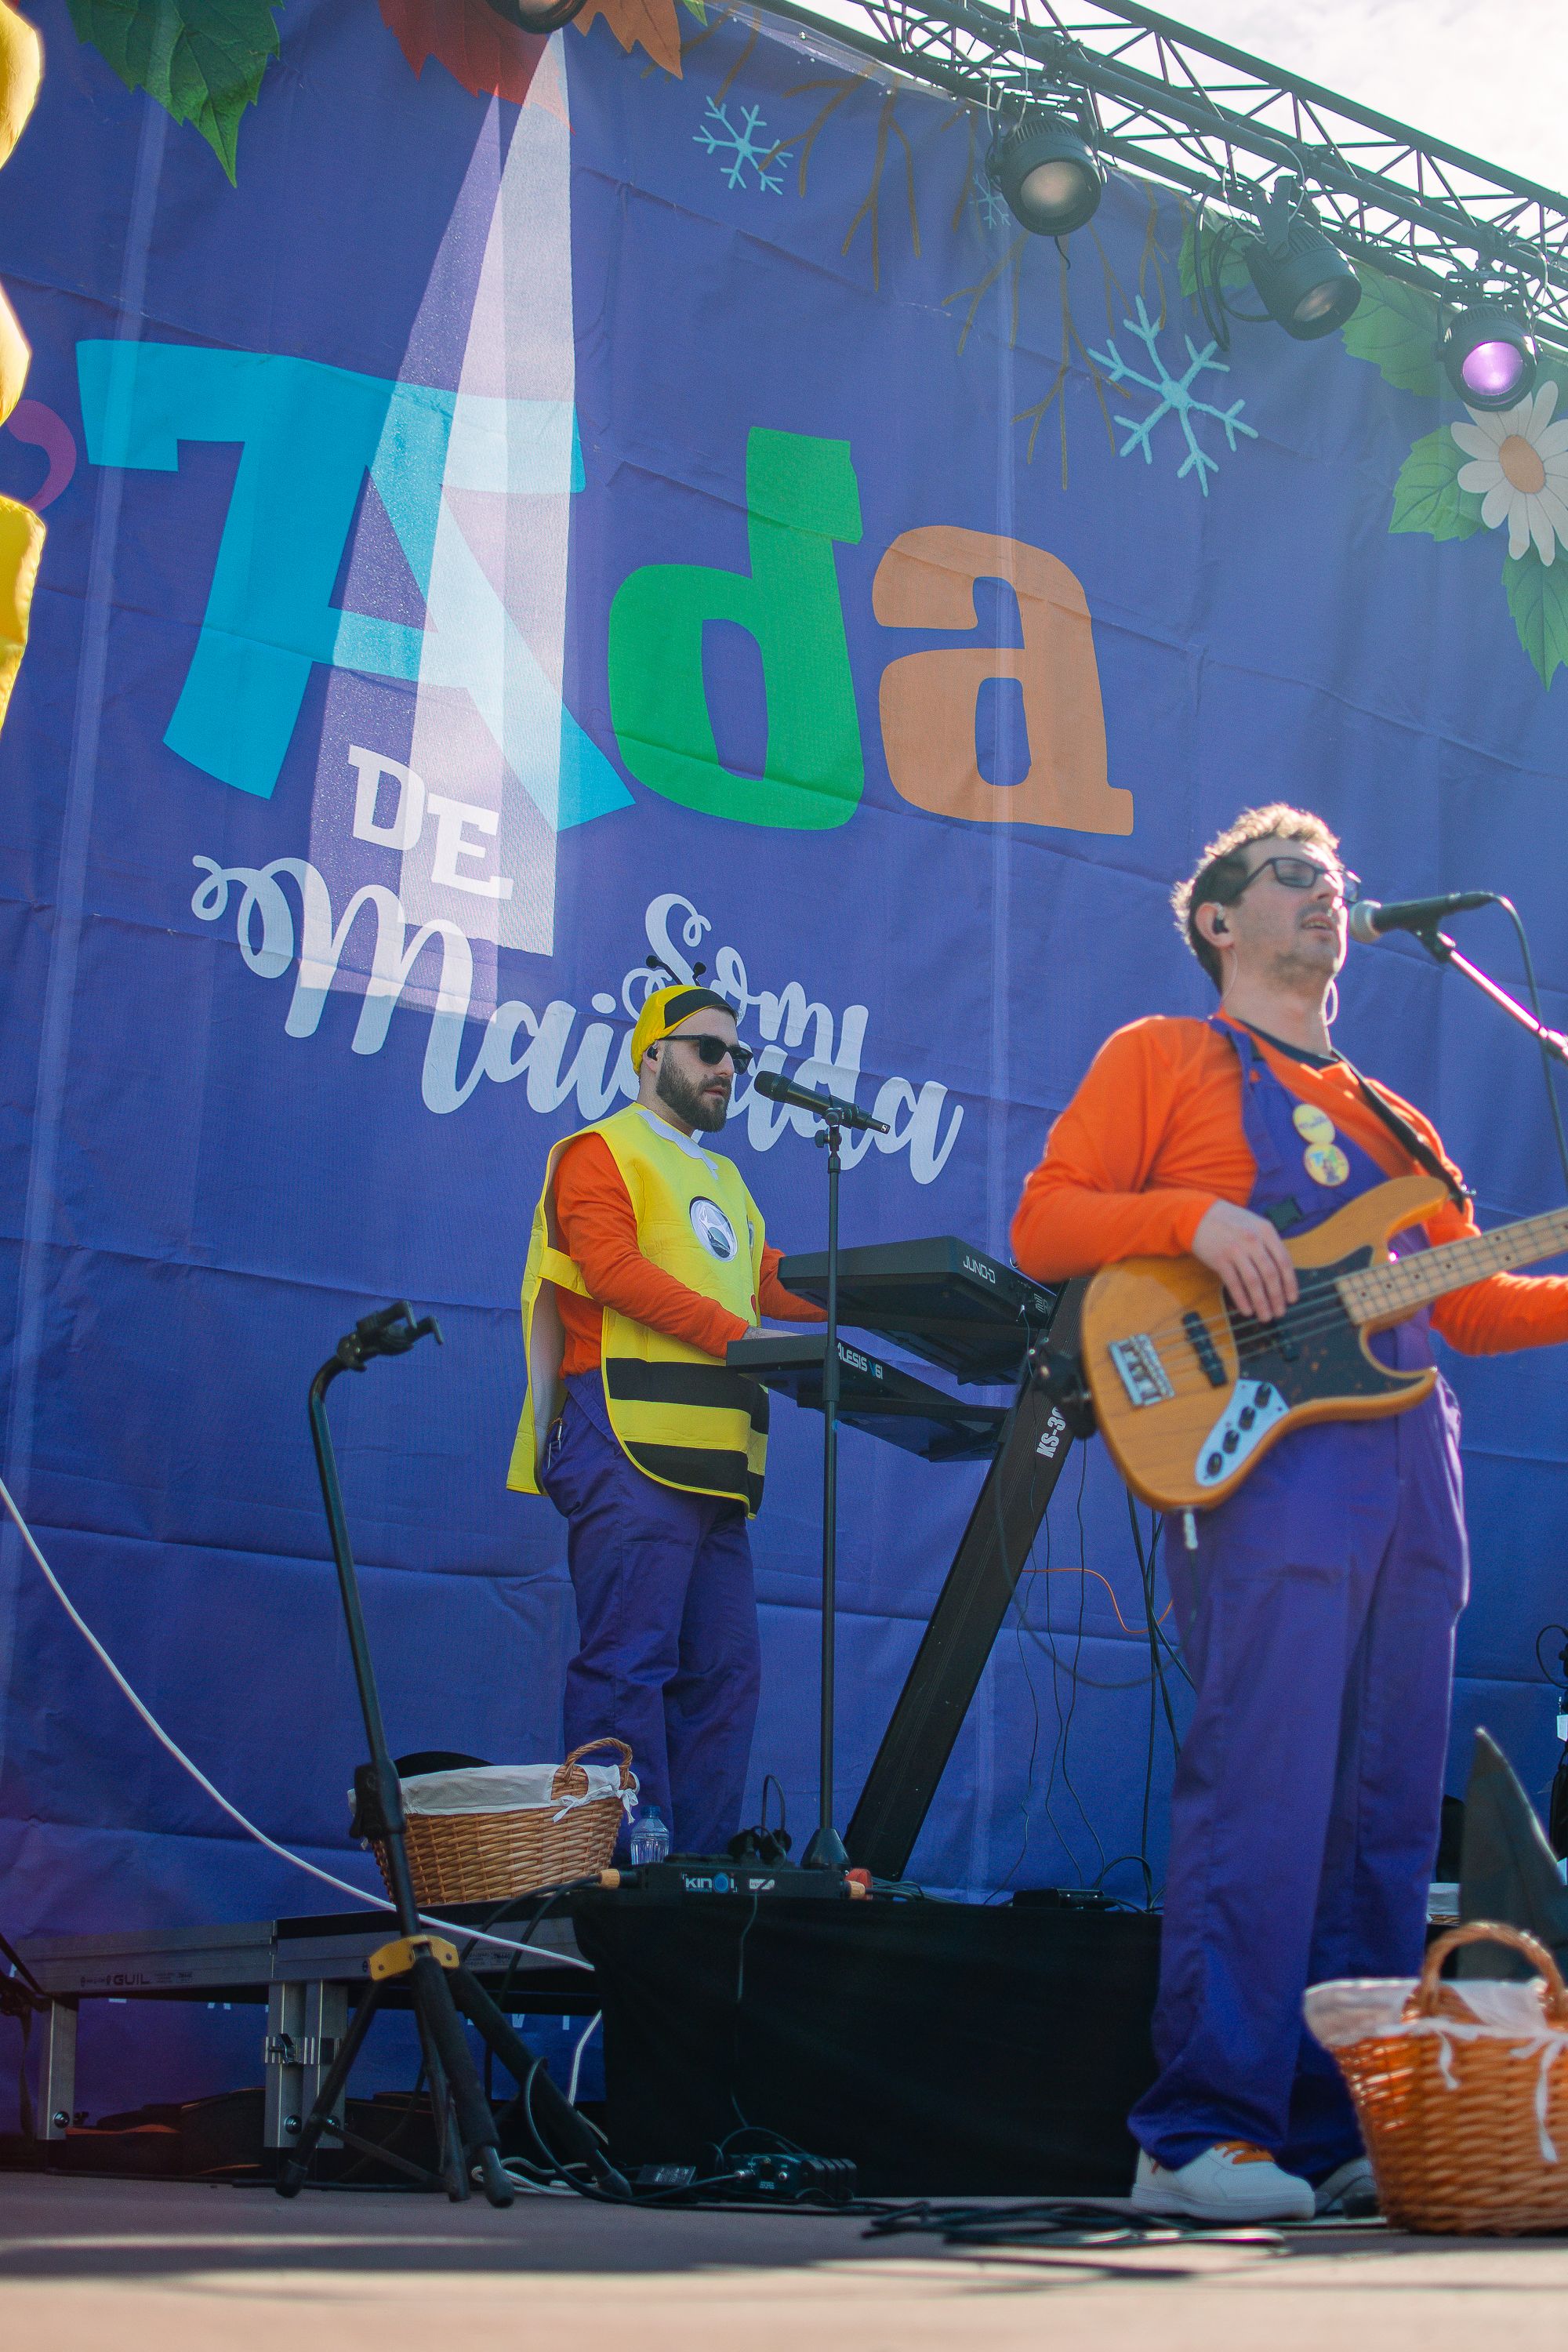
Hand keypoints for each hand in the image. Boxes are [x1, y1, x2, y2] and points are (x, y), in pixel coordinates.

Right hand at [1191, 1200, 1298, 1322]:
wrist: (1200, 1215)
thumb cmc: (1231, 1223)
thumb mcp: (1255, 1225)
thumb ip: (1269, 1245)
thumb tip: (1282, 1275)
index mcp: (1266, 1231)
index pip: (1284, 1261)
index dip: (1290, 1283)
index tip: (1292, 1299)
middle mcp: (1252, 1240)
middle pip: (1270, 1274)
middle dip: (1277, 1297)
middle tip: (1280, 1312)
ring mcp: (1235, 1249)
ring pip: (1253, 1282)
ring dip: (1261, 1303)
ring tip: (1266, 1316)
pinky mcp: (1219, 1259)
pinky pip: (1233, 1283)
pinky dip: (1242, 1299)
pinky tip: (1247, 1310)